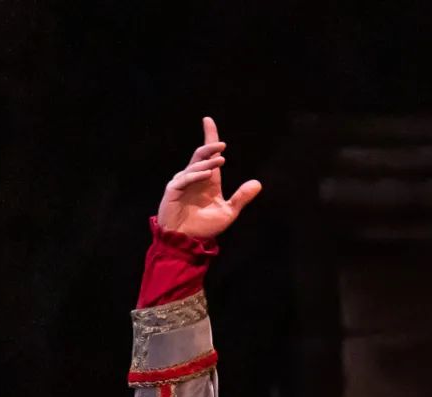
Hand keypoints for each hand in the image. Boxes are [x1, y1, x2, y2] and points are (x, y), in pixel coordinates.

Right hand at [157, 116, 261, 240]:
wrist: (187, 241)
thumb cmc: (204, 228)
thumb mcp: (228, 213)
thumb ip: (241, 198)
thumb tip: (258, 183)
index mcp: (207, 180)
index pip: (208, 153)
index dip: (209, 136)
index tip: (208, 120)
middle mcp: (194, 177)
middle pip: (201, 155)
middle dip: (211, 147)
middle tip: (223, 145)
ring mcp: (182, 183)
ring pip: (194, 165)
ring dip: (207, 162)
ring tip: (220, 160)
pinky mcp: (173, 191)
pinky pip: (184, 179)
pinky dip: (195, 175)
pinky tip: (207, 174)